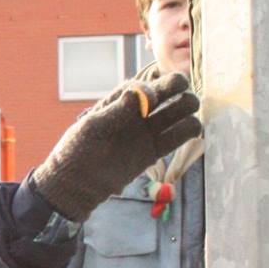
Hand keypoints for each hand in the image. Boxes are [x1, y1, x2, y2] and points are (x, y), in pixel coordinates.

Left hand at [31, 73, 199, 221]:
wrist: (77, 185)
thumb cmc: (77, 152)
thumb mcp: (92, 128)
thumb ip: (117, 110)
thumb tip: (141, 91)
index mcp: (120, 100)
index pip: (147, 83)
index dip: (156, 87)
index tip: (151, 102)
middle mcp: (138, 111)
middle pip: (171, 89)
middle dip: (180, 89)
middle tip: (181, 102)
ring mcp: (149, 130)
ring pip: (181, 108)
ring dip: (189, 106)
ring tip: (182, 119)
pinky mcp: (156, 150)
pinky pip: (182, 134)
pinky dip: (191, 128)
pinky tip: (189, 131)